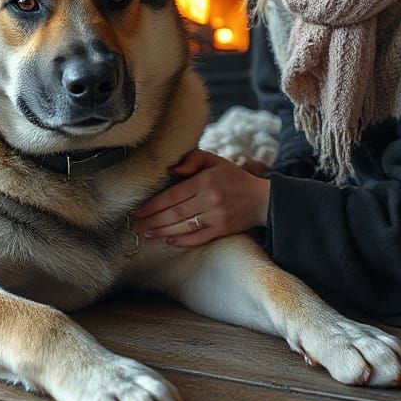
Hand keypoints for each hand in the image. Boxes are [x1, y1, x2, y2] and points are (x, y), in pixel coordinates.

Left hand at [131, 150, 269, 246]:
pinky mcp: (223, 230)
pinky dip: (183, 240)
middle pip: (175, 212)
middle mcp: (210, 199)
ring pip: (184, 226)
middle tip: (138, 225)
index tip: (139, 210)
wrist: (263, 199)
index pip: (173, 195)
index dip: (154, 204)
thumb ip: (193, 159)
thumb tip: (172, 169)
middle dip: (154, 220)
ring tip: (148, 234)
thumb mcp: (216, 160)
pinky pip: (199, 237)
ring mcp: (216, 217)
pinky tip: (170, 241)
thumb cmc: (235, 178)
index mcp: (205, 181)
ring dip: (164, 231)